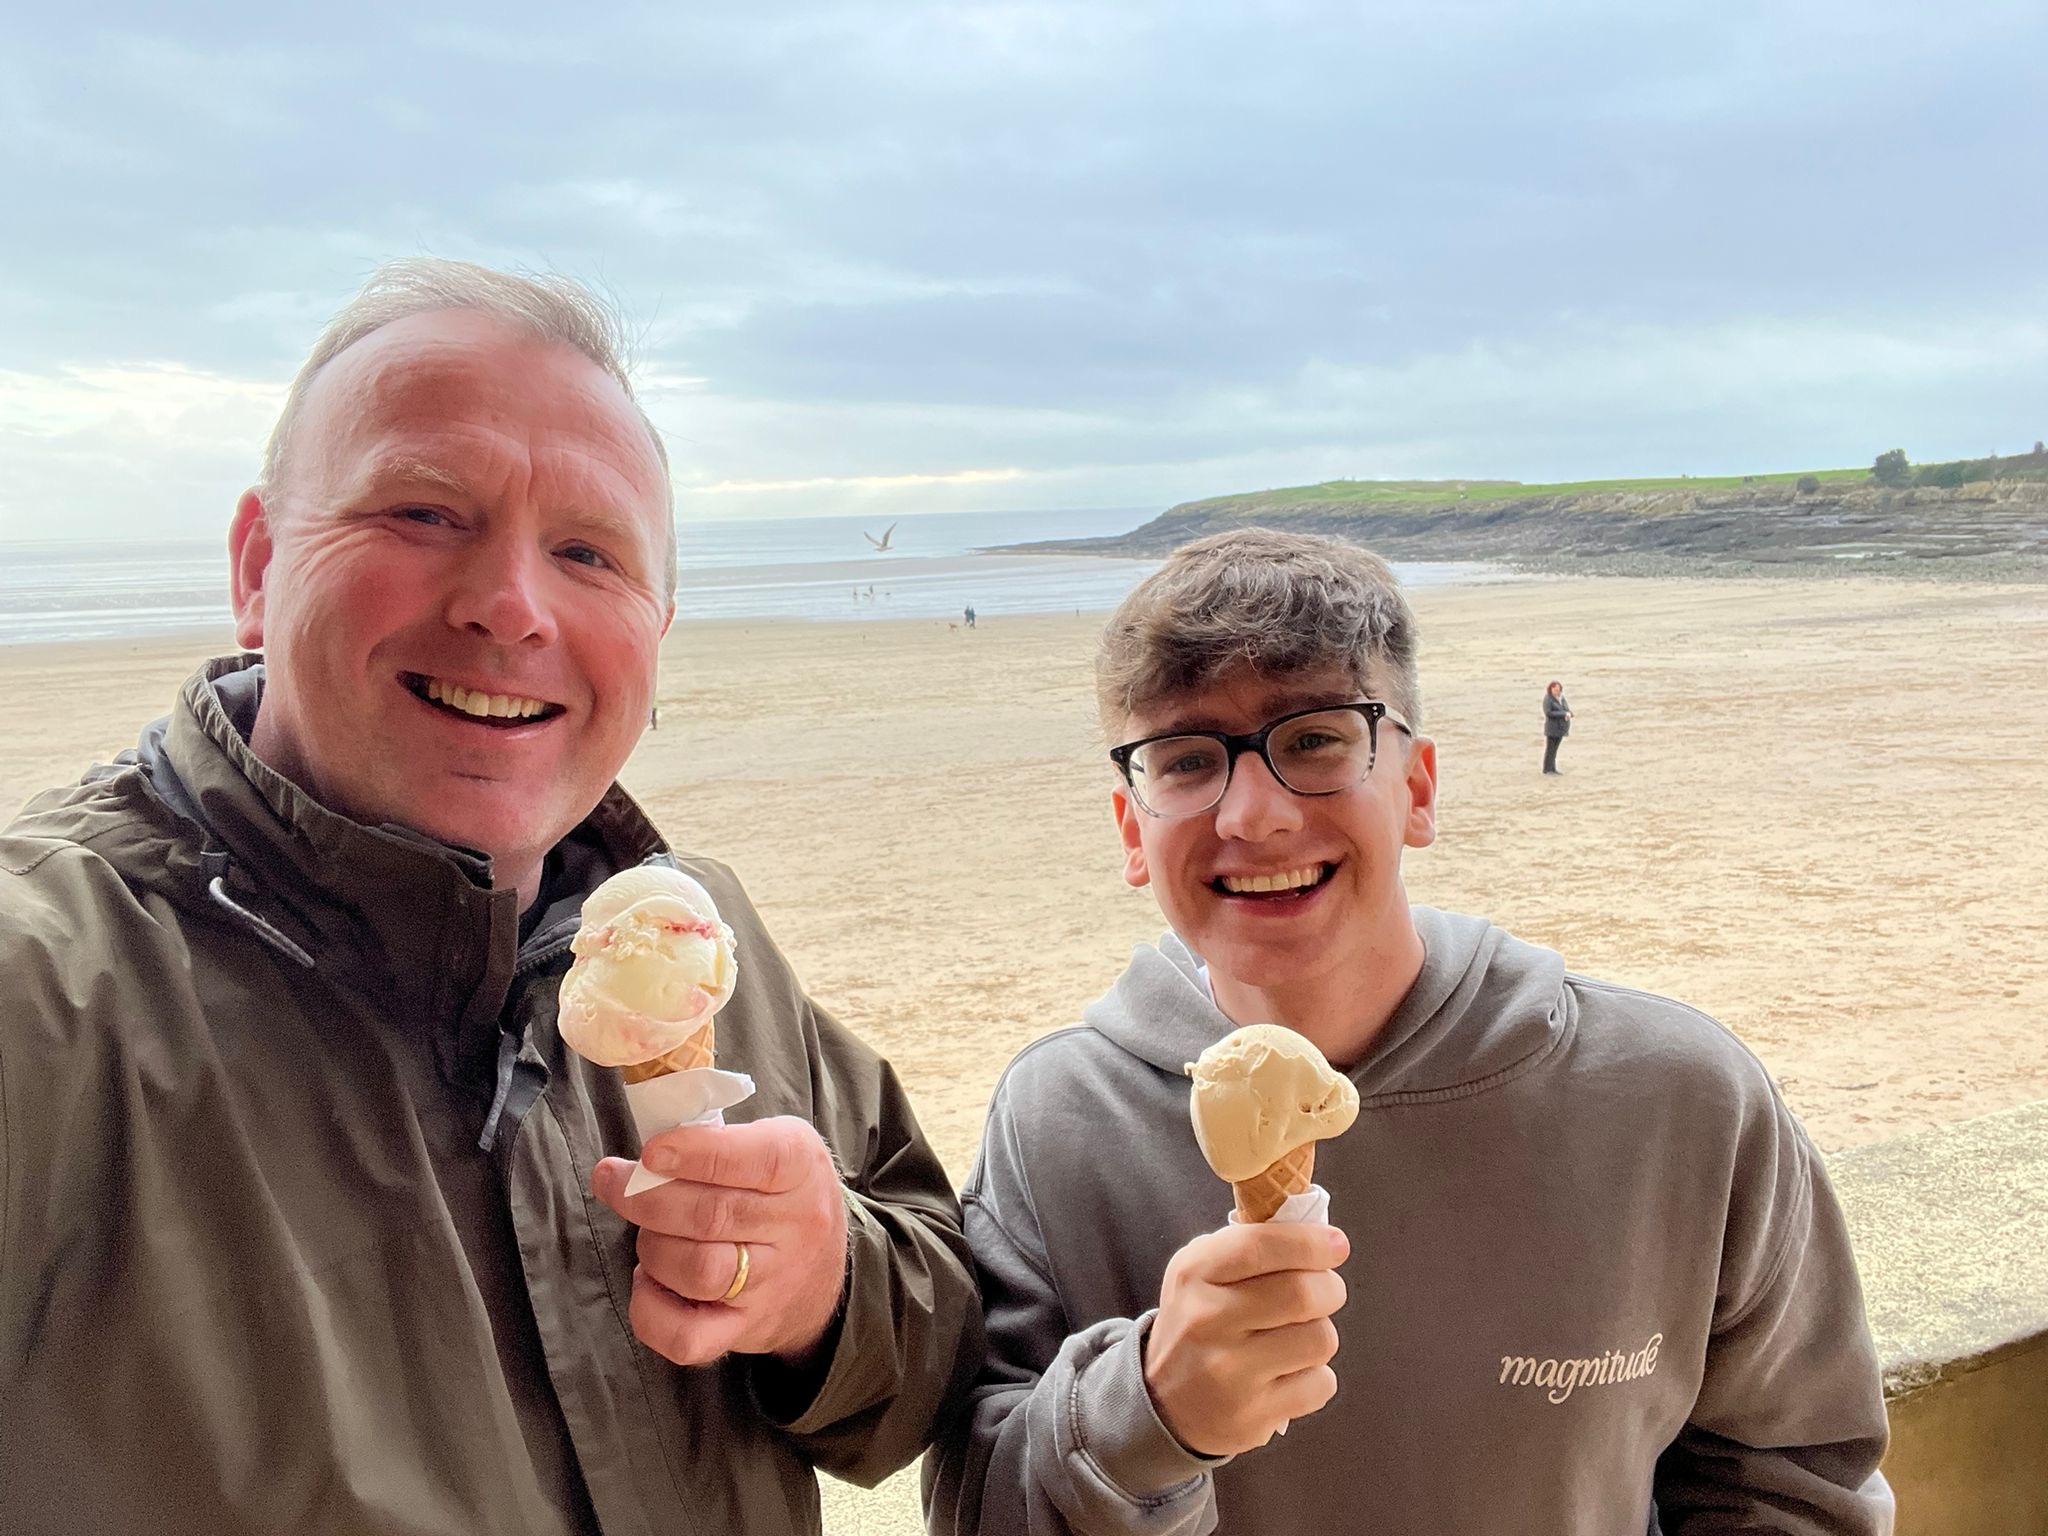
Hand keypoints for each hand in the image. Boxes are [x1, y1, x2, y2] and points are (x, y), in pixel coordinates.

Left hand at [591, 1116, 848, 1367]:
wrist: (827, 1274)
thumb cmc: (784, 1195)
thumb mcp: (778, 1143)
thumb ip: (721, 1140)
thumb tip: (645, 1153)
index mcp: (801, 1168)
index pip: (756, 1159)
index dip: (696, 1154)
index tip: (651, 1151)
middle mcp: (795, 1228)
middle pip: (711, 1216)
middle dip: (645, 1197)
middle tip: (614, 1182)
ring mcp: (771, 1285)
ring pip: (699, 1271)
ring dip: (653, 1248)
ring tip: (648, 1235)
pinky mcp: (745, 1329)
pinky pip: (688, 1337)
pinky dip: (651, 1311)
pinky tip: (648, 1283)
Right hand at [1142, 1222, 1348, 1456]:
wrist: (1162, 1403)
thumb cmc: (1198, 1324)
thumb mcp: (1201, 1273)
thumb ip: (1251, 1246)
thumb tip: (1320, 1235)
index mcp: (1194, 1274)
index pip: (1261, 1246)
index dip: (1309, 1243)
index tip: (1336, 1245)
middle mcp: (1207, 1320)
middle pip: (1303, 1293)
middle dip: (1329, 1288)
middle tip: (1323, 1291)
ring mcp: (1229, 1373)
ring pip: (1320, 1339)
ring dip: (1319, 1333)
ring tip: (1296, 1336)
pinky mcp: (1252, 1416)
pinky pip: (1320, 1384)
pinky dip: (1315, 1377)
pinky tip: (1287, 1374)